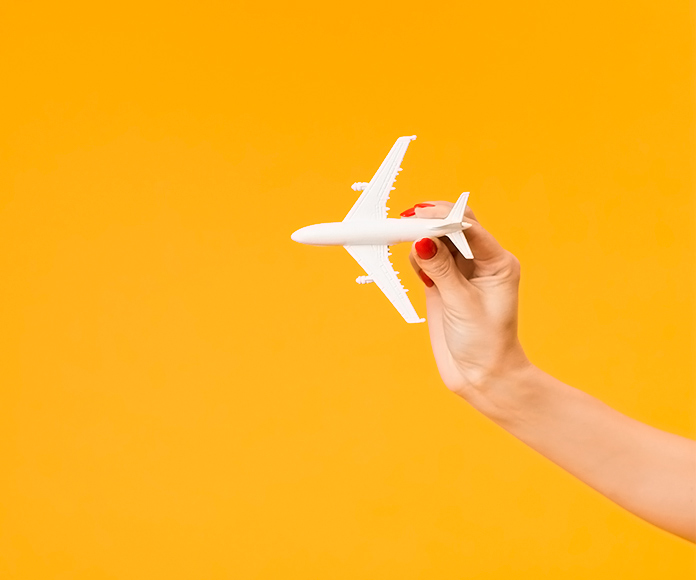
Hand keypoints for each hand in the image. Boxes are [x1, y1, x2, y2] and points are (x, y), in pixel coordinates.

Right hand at [404, 202, 531, 400]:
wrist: (481, 375)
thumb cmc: (485, 343)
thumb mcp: (462, 304)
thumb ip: (441, 270)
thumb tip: (422, 240)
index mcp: (497, 263)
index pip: (470, 229)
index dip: (444, 218)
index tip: (420, 216)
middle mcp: (480, 262)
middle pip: (454, 227)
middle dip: (430, 221)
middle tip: (405, 221)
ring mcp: (460, 272)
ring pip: (438, 240)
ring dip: (420, 237)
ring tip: (403, 241)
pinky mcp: (442, 283)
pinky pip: (427, 259)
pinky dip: (416, 256)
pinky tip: (415, 265)